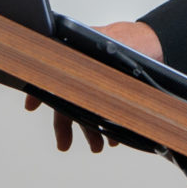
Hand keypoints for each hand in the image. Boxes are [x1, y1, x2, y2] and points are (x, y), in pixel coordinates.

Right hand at [24, 20, 163, 152]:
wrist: (156, 42)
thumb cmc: (131, 40)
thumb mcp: (109, 47)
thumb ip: (90, 61)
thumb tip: (71, 78)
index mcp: (78, 56)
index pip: (53, 76)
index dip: (39, 92)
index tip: (31, 106)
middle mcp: (84, 69)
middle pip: (69, 99)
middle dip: (67, 125)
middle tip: (65, 145)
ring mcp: (97, 81)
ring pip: (87, 109)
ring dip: (90, 129)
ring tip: (98, 146)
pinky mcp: (111, 91)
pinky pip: (104, 110)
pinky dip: (106, 124)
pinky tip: (112, 137)